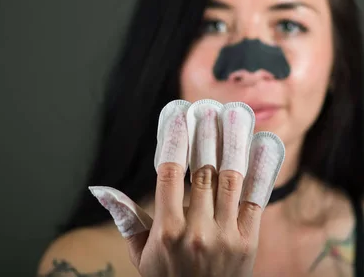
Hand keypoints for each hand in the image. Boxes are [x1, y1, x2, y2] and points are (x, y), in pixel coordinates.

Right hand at [90, 100, 284, 276]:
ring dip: (234, 143)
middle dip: (207, 135)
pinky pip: (256, 198)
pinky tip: (263, 144)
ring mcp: (226, 235)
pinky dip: (260, 170)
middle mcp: (197, 230)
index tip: (179, 114)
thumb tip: (100, 190)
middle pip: (204, 170)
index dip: (175, 139)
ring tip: (235, 115)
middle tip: (209, 108)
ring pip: (232, 178)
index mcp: (167, 230)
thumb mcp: (141, 254)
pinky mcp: (248, 241)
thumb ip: (125, 218)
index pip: (171, 173)